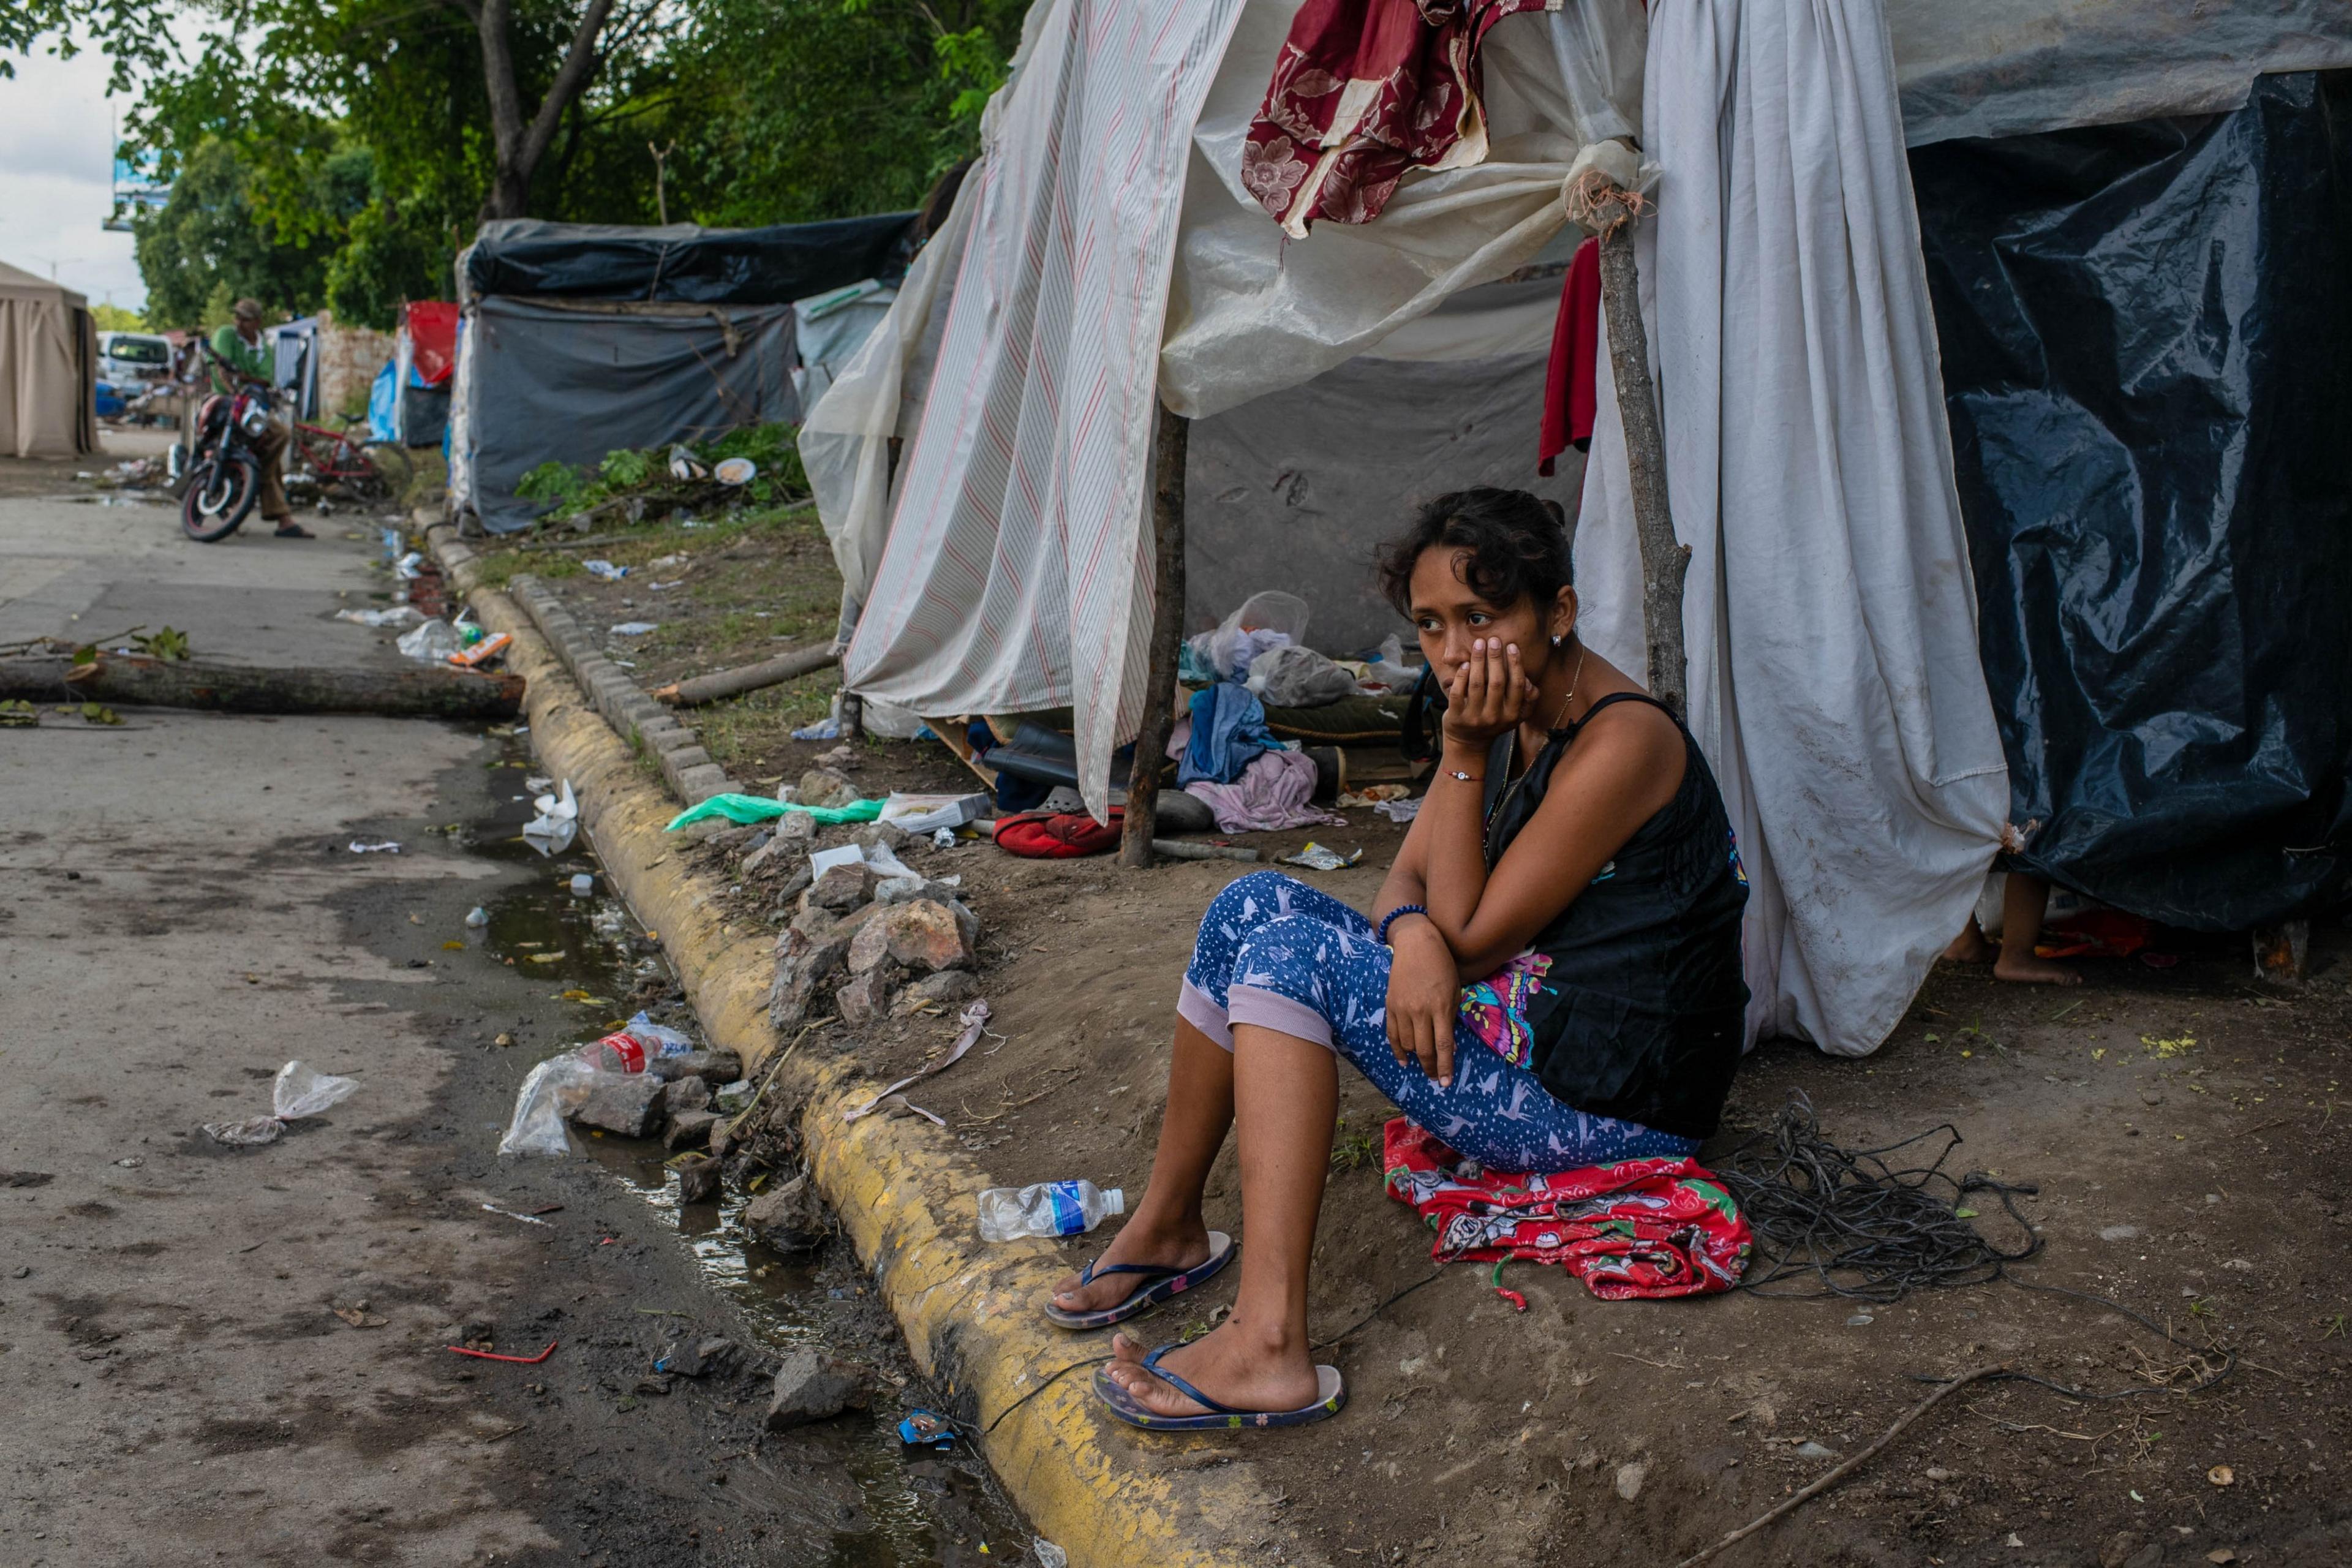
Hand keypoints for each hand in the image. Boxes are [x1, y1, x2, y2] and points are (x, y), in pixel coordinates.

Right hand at [1384, 918, 1458, 1087]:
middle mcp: (1420, 1010)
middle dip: (1431, 1067)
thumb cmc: (1442, 966)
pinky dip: (1397, 1050)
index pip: (1443, 1045)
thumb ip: (1450, 1019)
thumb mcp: (1454, 991)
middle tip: (1435, 1077)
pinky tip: (1404, 1060)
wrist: (1416, 943)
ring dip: (1416, 1057)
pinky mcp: (1390, 1005)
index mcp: (1441, 1007)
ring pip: (1406, 1044)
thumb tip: (1448, 1046)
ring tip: (1424, 1062)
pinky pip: (1391, 1034)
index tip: (1445, 1082)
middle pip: (1424, 1049)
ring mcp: (1402, 1008)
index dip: (1445, 1067)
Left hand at [1438, 637, 1535, 748]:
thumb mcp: (1516, 714)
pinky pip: (1458, 692)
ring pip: (1477, 684)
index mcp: (1512, 715)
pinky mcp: (1457, 717)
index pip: (1517, 685)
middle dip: (1495, 658)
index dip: (1515, 664)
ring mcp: (1474, 718)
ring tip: (1479, 644)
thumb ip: (1527, 700)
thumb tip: (1529, 682)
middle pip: (1497, 682)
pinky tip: (1465, 664)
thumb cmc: (1494, 720)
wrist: (1469, 742)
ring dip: (1478, 661)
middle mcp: (1495, 717)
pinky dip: (1461, 676)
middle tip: (1493, 640)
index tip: (1511, 646)